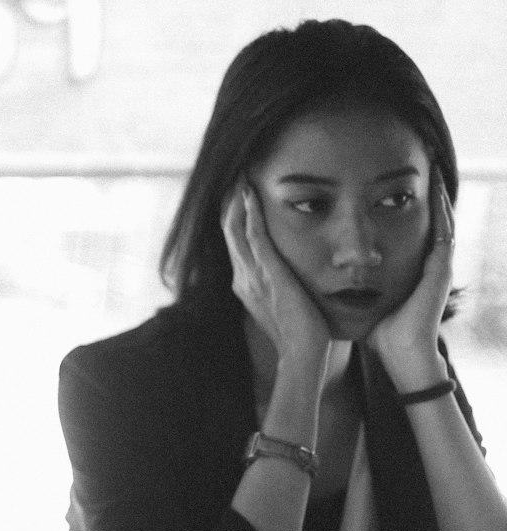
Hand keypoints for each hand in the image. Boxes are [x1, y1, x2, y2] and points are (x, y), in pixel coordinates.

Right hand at [221, 179, 331, 370]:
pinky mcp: (268, 273)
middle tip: (234, 177)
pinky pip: (254, 236)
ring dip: (236, 201)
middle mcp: (242, 277)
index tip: (237, 197)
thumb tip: (289, 282)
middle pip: (228, 232)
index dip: (233, 219)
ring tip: (238, 178)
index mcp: (244, 285)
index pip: (234, 244)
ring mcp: (252, 275)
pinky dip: (251, 213)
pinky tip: (250, 194)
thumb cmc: (300, 335)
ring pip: (235, 229)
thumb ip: (280, 290)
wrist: (302, 353)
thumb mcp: (284, 307)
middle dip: (229, 203)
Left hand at [368, 166, 453, 383]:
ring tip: (431, 165)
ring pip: (442, 219)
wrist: (401, 356)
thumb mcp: (363, 298)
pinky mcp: (442, 270)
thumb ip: (349, 284)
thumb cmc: (381, 332)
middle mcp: (427, 262)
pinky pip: (446, 233)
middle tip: (421, 161)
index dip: (404, 202)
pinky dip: (443, 211)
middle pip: (429, 217)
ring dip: (437, 192)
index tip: (395, 179)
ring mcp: (438, 265)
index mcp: (410, 266)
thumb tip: (321, 273)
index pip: (408, 226)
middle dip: (423, 190)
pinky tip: (437, 190)